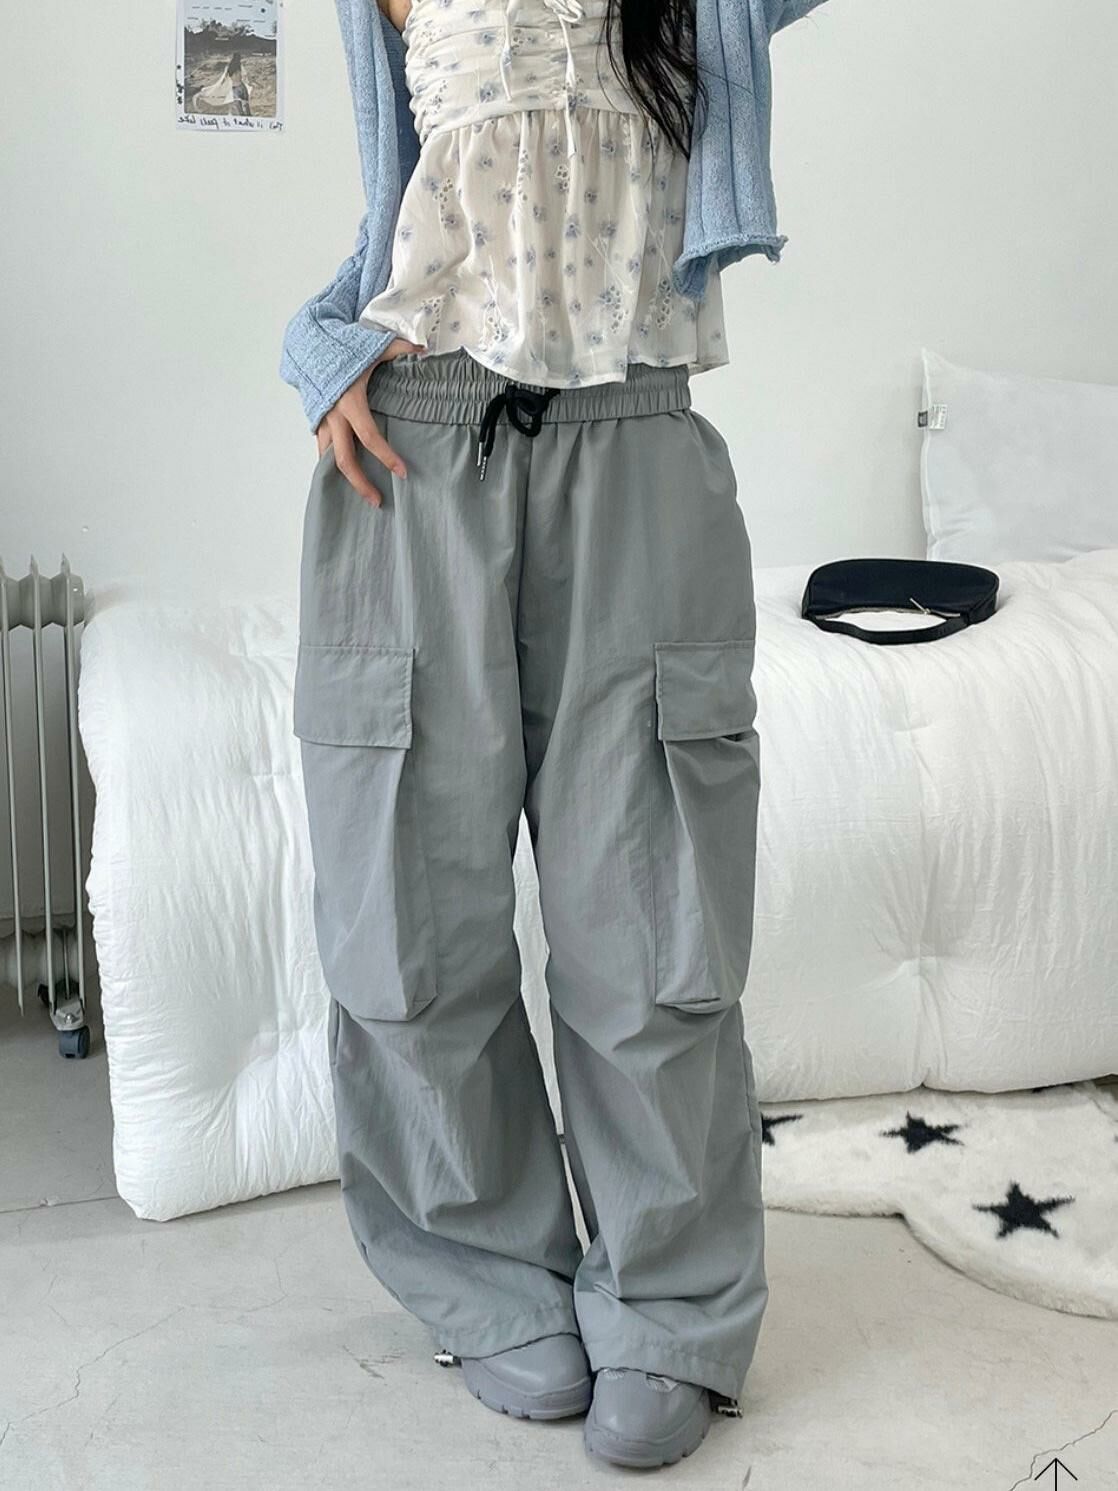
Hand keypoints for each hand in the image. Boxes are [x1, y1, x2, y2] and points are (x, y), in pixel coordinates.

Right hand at [314, 337, 423, 507]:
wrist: (309, 344)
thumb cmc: (342, 347)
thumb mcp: (372, 347)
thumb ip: (400, 349)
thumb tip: (424, 350)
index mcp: (350, 403)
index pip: (370, 437)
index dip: (386, 457)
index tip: (402, 472)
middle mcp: (334, 417)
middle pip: (345, 460)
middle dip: (360, 484)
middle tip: (377, 501)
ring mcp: (322, 422)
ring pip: (330, 459)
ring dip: (345, 479)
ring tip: (362, 494)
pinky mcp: (316, 422)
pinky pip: (324, 449)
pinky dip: (333, 465)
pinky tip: (346, 479)